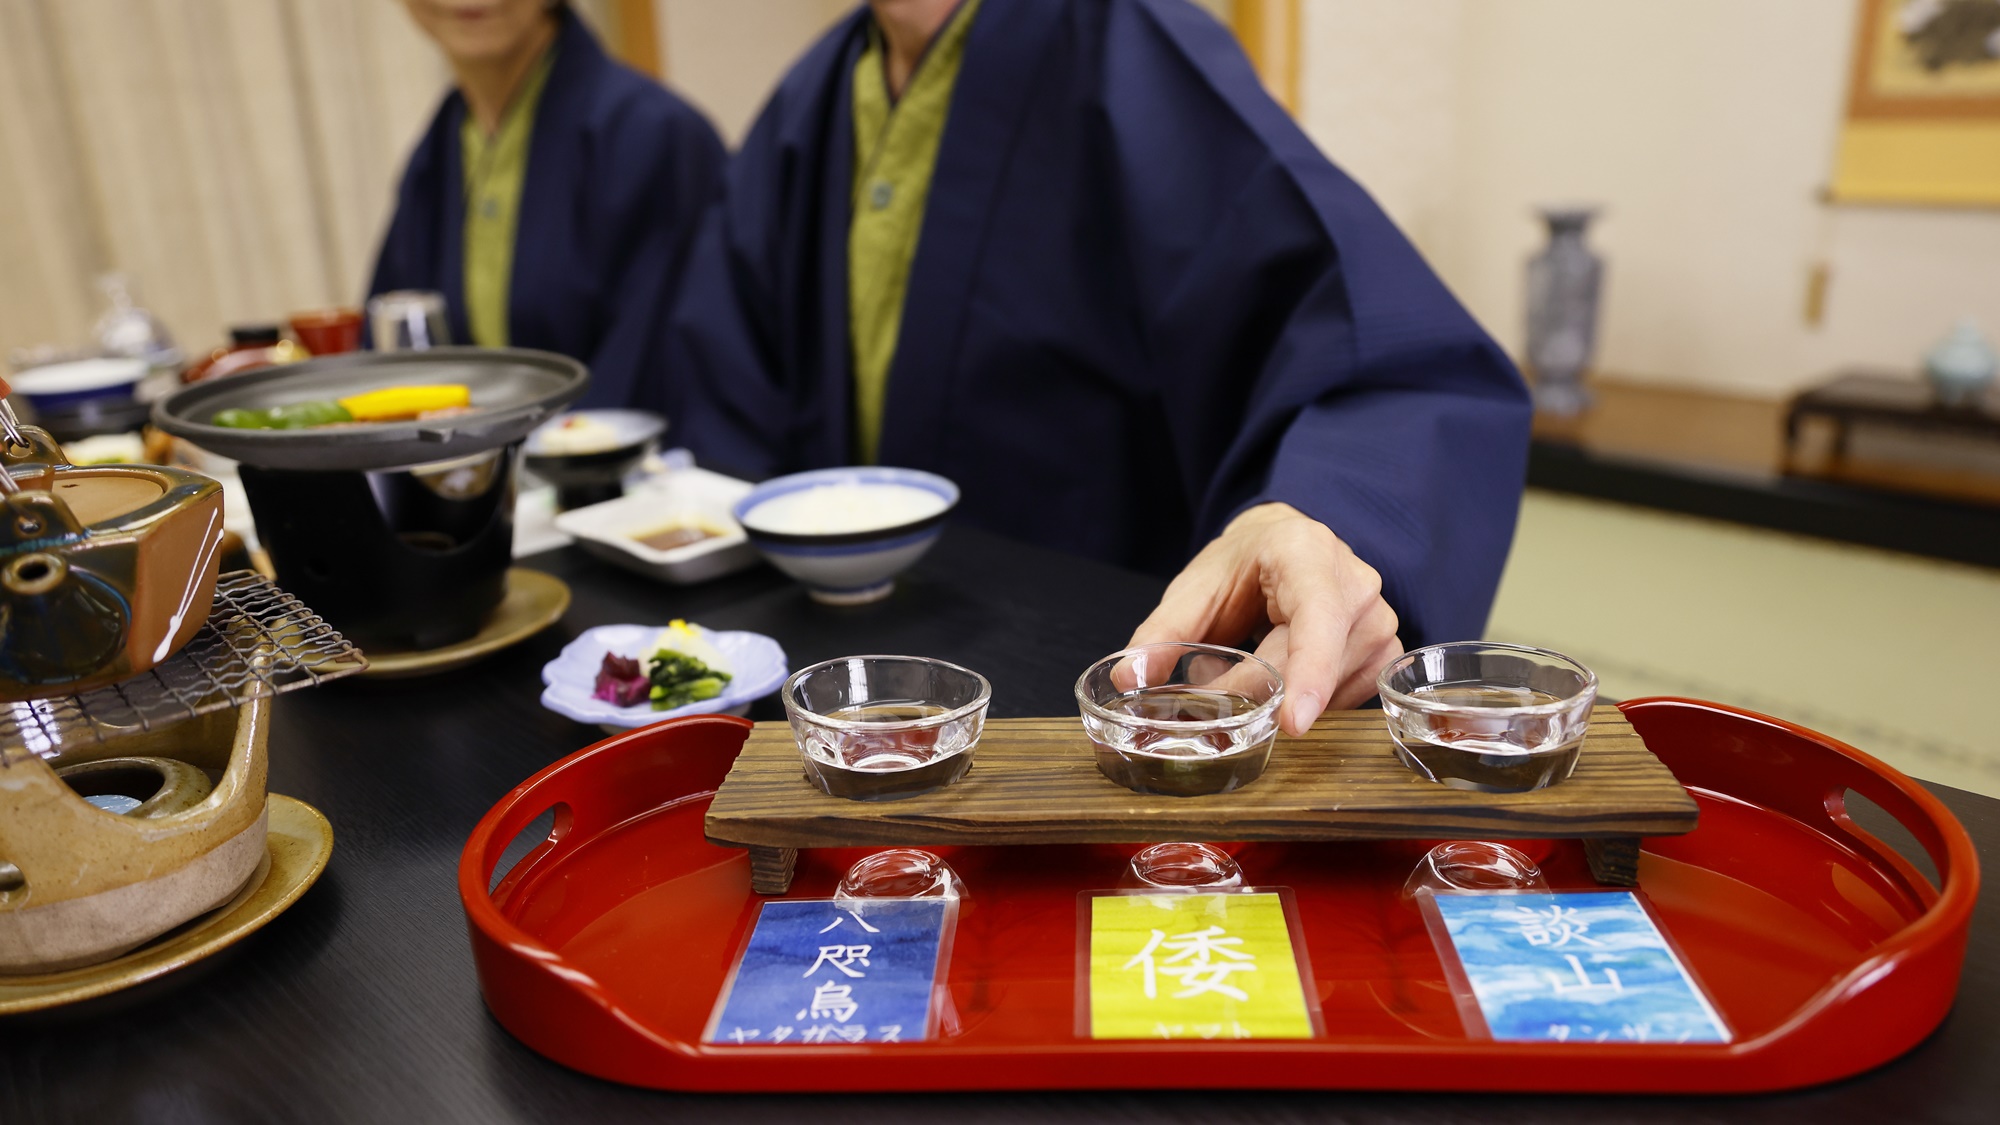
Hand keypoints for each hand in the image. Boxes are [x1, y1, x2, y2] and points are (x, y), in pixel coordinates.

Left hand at [1129, 502, 1401, 734]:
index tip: (1292, 722)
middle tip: (1211, 703)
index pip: (1318, 619)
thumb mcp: (1195, 587)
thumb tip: (1128, 677)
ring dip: (1283, 697)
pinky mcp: (1383, 648)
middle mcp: (1355, 583)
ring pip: (1332, 689)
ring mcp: (1379, 617)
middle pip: (1313, 662)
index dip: (1307, 672)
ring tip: (1252, 663)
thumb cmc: (1242, 565)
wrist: (1282, 543)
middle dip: (1260, 694)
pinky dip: (1311, 700)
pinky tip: (1287, 679)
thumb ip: (1161, 632)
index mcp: (1307, 555)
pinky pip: (1350, 697)